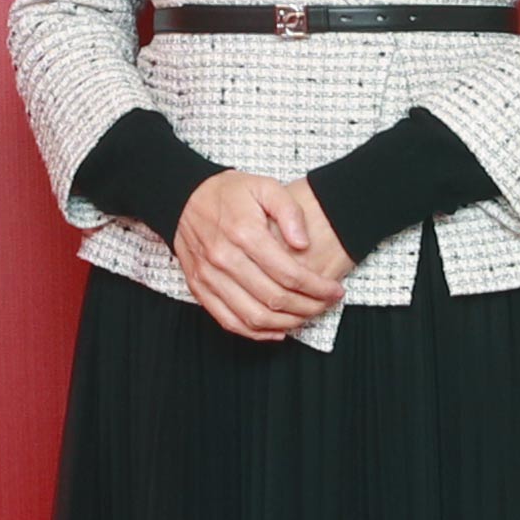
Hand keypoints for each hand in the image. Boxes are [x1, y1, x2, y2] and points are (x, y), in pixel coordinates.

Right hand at [174, 171, 356, 341]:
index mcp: (244, 233)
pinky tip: (277, 329)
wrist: (184, 198)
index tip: (335, 290)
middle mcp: (224, 259)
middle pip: (274, 298)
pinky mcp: (199, 288)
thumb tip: (303, 243)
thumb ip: (289, 211)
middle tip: (326, 304)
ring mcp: (209, 277)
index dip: (318, 287)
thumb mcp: (265, 187)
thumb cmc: (229, 193)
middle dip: (308, 306)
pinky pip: (229, 321)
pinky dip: (255, 333)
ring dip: (286, 323)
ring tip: (307, 316)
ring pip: (253, 316)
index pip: (289, 273)